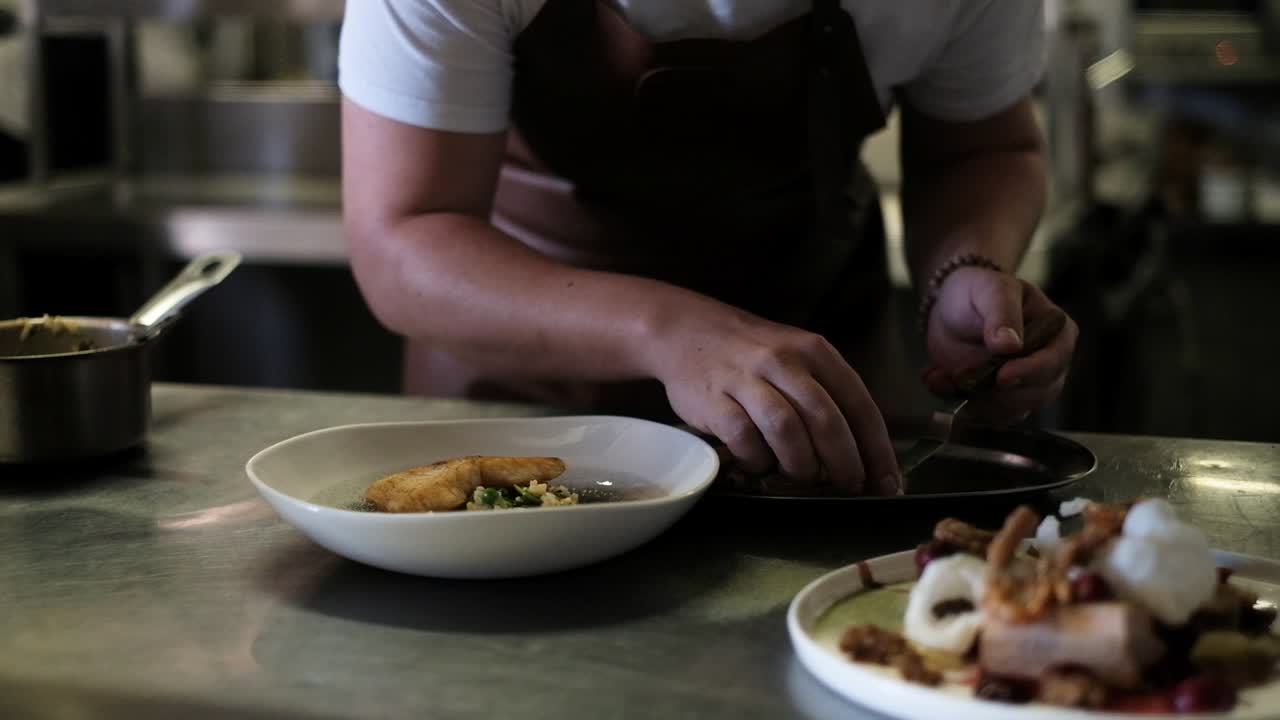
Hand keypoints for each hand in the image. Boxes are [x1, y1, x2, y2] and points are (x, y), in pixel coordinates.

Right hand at [643, 297, 899, 495]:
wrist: (685, 330)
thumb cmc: (751, 354)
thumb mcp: (796, 357)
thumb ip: (826, 396)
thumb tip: (862, 455)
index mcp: (814, 352)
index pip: (858, 404)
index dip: (876, 449)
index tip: (888, 483)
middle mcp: (783, 361)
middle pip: (826, 420)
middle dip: (844, 463)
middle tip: (848, 487)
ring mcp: (746, 379)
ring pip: (787, 430)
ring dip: (801, 465)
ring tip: (802, 477)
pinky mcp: (714, 400)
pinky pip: (745, 439)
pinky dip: (758, 460)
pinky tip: (760, 464)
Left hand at [921, 267, 1077, 420]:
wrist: (952, 309)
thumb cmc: (980, 291)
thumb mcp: (990, 290)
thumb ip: (1001, 313)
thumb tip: (1010, 345)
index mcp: (1058, 333)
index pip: (1054, 361)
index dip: (1030, 372)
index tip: (1002, 376)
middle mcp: (1048, 365)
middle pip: (1036, 394)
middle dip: (996, 392)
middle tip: (959, 376)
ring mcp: (1025, 387)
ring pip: (1009, 410)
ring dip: (972, 399)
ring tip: (940, 375)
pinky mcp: (999, 401)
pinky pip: (984, 414)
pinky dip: (956, 401)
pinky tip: (937, 380)